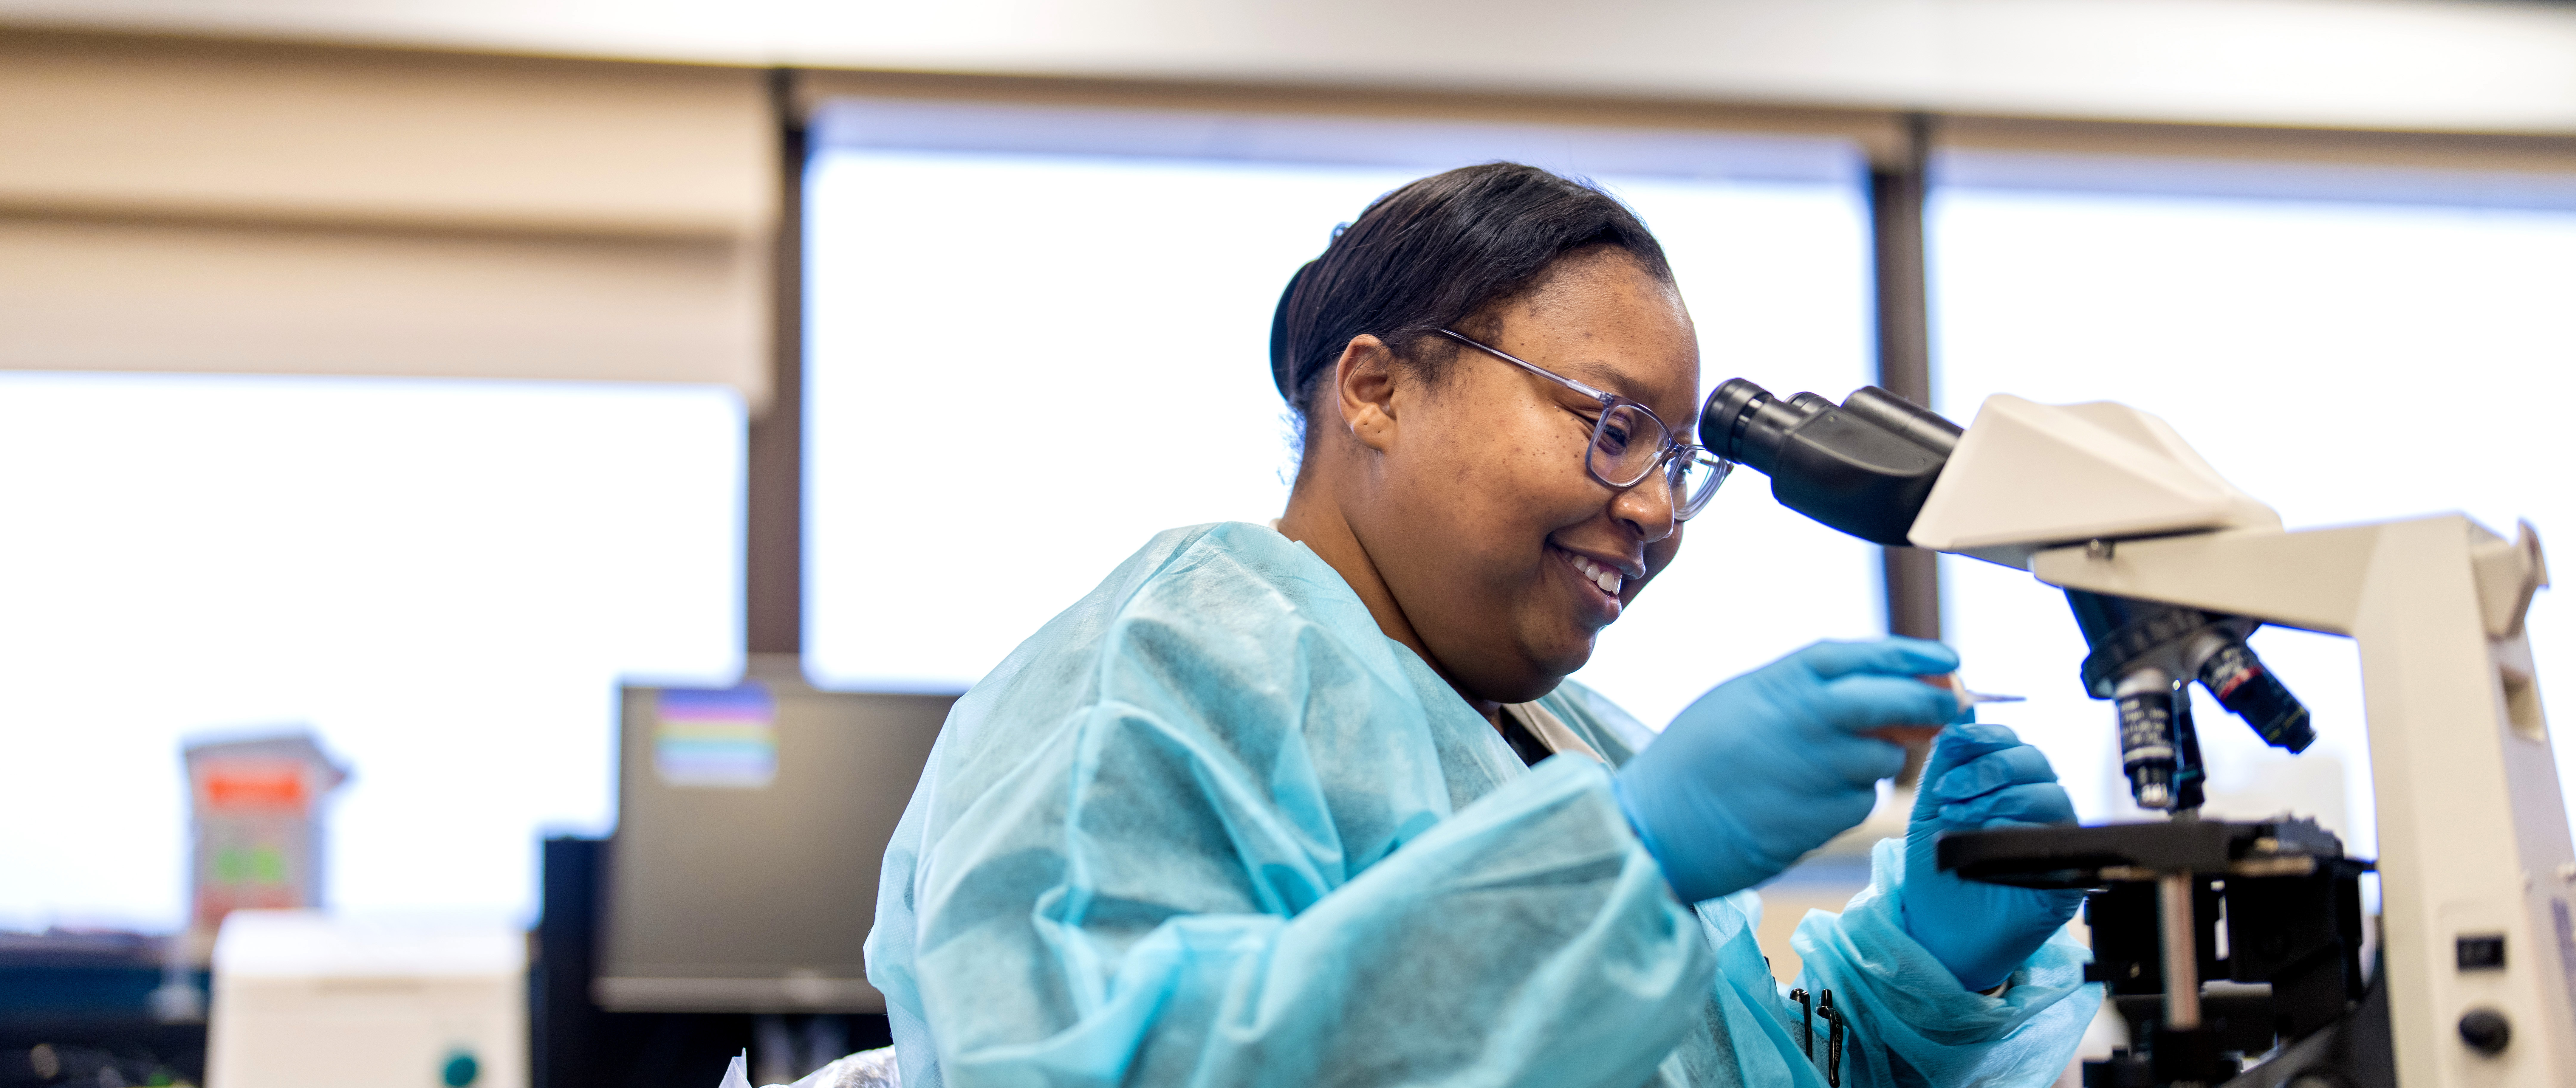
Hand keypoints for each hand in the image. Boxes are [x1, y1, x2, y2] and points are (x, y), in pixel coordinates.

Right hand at [1612, 638, 1963, 903]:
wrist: (1657, 826)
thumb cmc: (1694, 761)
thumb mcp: (1741, 703)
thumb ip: (1800, 693)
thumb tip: (1873, 689)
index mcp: (1777, 684)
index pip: (1859, 656)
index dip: (1909, 653)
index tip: (1948, 657)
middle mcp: (1801, 721)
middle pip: (1891, 702)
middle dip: (1930, 701)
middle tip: (1953, 705)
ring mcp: (1813, 771)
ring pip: (1883, 759)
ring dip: (1877, 760)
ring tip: (1828, 768)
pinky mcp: (1819, 819)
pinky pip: (1859, 803)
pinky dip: (1848, 800)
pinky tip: (1807, 802)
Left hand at [1898, 723, 2084, 989]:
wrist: (1937, 932)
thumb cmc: (1937, 872)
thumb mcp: (1930, 812)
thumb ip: (1945, 767)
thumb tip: (1957, 722)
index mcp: (2007, 786)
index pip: (2012, 743)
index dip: (1987, 736)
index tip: (1955, 742)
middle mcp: (2036, 808)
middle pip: (2036, 762)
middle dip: (1990, 768)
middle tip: (1950, 793)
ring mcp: (2055, 841)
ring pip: (2052, 795)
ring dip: (2003, 797)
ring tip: (1961, 819)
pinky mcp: (2067, 877)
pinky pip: (2064, 842)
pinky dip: (2025, 832)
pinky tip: (1991, 840)